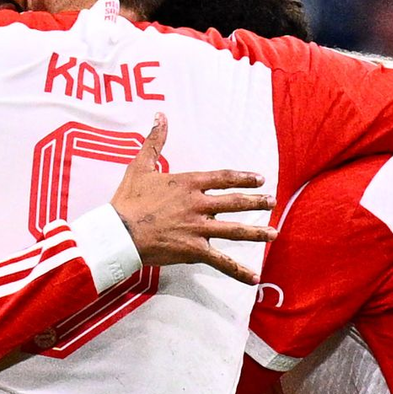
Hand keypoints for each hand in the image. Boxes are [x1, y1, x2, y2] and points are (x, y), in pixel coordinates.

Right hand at [111, 114, 275, 285]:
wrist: (118, 233)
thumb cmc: (127, 200)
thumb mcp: (140, 166)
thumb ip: (155, 141)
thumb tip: (160, 115)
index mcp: (188, 184)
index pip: (223, 178)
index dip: (243, 177)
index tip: (259, 178)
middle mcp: (198, 204)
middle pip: (234, 202)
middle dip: (256, 202)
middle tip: (272, 202)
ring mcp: (198, 228)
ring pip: (235, 230)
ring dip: (256, 231)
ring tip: (273, 233)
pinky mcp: (193, 250)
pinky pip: (220, 261)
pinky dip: (237, 270)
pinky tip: (253, 277)